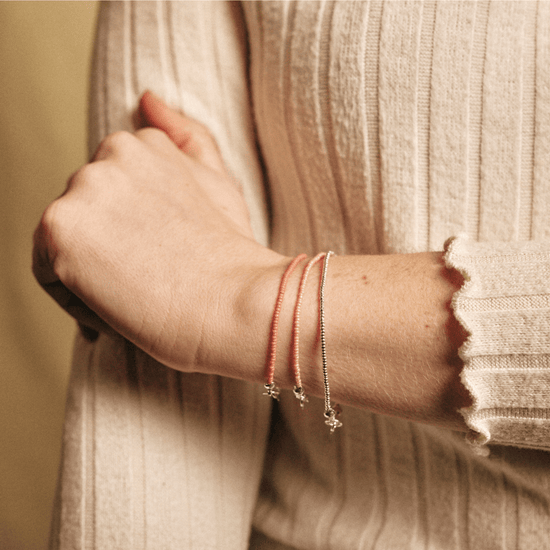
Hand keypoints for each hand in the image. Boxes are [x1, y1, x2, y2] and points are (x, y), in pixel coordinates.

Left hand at [33, 91, 279, 371]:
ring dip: (90, 270)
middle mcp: (109, 154)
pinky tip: (113, 309)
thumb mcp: (219, 183)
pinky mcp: (61, 228)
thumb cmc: (230, 252)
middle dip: (109, 247)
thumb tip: (148, 98)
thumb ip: (188, 137)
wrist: (231, 300)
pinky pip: (47, 271)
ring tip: (133, 296)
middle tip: (149, 280)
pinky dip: (73, 296)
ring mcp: (84, 187)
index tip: (156, 258)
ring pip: (66, 241)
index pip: (112, 192)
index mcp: (145, 143)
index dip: (131, 232)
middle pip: (87, 213)